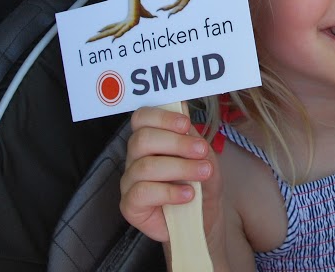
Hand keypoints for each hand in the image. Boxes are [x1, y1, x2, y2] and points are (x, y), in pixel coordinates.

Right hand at [120, 106, 220, 244]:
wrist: (204, 220)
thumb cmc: (201, 185)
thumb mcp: (205, 158)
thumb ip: (193, 138)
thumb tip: (184, 114)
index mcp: (148, 139)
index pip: (141, 118)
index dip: (162, 117)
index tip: (186, 124)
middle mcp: (134, 157)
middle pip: (142, 139)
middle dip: (176, 143)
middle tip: (201, 151)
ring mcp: (130, 181)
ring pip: (145, 166)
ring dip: (179, 168)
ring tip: (202, 173)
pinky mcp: (130, 205)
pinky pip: (142, 192)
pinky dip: (169, 192)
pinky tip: (188, 195)